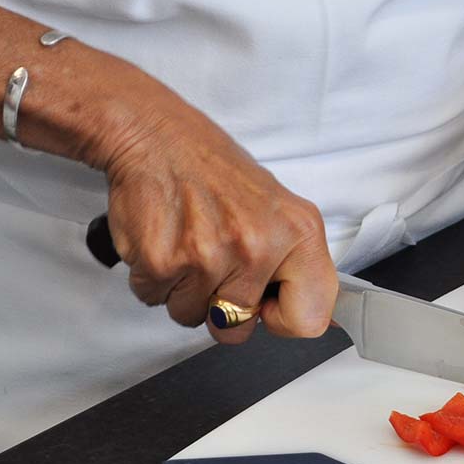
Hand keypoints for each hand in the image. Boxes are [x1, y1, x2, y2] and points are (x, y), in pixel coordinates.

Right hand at [92, 89, 337, 343]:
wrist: (154, 133)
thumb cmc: (214, 170)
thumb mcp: (279, 208)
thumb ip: (295, 262)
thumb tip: (307, 315)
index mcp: (298, 232)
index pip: (309, 319)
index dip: (282, 318)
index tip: (265, 302)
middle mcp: (258, 245)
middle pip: (237, 329)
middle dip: (220, 308)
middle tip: (214, 262)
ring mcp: (209, 256)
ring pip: (192, 316)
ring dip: (184, 290)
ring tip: (187, 243)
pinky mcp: (163, 262)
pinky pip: (155, 299)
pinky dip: (154, 277)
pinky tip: (164, 238)